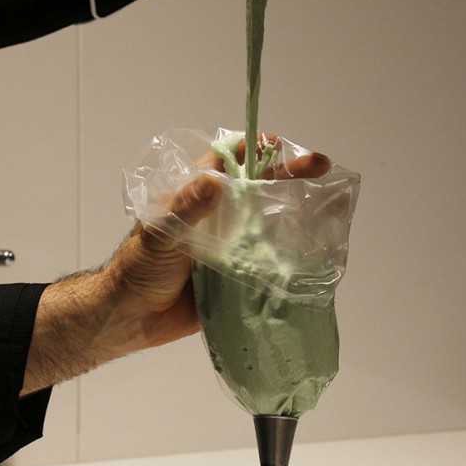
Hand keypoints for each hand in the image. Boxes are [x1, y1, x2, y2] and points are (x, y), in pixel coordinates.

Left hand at [21, 142, 330, 394]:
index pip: (231, 160)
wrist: (134, 319)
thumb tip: (213, 181)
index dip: (257, 149)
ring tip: (331, 203)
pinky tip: (319, 245)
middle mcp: (220, 214)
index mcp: (197, 194)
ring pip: (271, 219)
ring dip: (298, 209)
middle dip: (290, 173)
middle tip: (321, 167)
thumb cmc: (139, 268)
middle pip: (260, 185)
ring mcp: (233, 243)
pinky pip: (271, 257)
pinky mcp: (241, 273)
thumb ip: (185, 209)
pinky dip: (294, 250)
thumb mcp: (158, 233)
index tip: (280, 146)